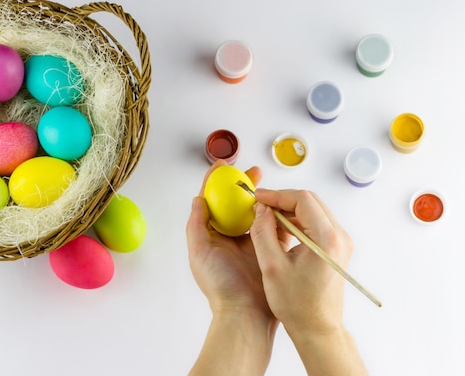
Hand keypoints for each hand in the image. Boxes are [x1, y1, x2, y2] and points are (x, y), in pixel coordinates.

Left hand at [186, 161, 273, 322]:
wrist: (246, 315)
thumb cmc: (220, 286)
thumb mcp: (200, 253)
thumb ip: (196, 225)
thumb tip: (197, 200)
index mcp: (212, 236)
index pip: (213, 202)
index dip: (216, 181)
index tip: (223, 165)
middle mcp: (231, 237)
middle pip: (236, 203)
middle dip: (244, 185)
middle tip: (254, 171)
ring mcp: (251, 243)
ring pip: (256, 213)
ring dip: (262, 197)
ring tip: (268, 185)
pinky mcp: (270, 250)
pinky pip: (274, 227)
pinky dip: (278, 214)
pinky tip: (283, 205)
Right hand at [249, 189, 353, 335]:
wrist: (318, 328)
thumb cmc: (297, 305)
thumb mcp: (271, 266)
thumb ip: (263, 232)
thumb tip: (260, 209)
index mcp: (326, 239)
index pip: (302, 199)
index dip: (277, 195)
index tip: (258, 198)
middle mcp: (339, 237)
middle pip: (310, 201)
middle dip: (283, 200)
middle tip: (260, 206)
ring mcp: (340, 242)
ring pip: (313, 210)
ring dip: (289, 210)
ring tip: (267, 219)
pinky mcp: (336, 248)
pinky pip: (317, 223)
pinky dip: (297, 220)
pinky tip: (280, 230)